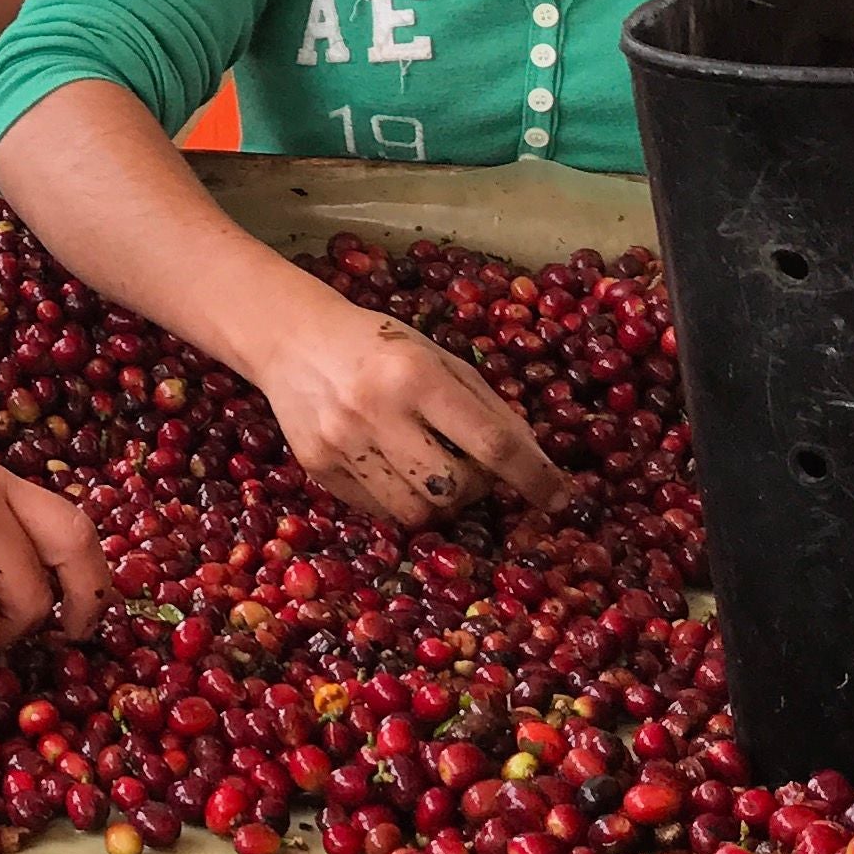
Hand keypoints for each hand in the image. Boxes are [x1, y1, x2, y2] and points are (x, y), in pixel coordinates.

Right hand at [252, 292, 571, 528]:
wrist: (293, 340)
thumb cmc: (379, 346)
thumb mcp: (437, 358)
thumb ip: (484, 405)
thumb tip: (531, 458)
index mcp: (417, 375)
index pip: (492, 442)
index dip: (533, 475)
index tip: (559, 498)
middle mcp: (377, 411)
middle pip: (456, 488)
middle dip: (478, 488)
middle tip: (472, 467)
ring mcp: (343, 444)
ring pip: (417, 512)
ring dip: (440, 502)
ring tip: (433, 472)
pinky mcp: (317, 468)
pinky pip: (379, 511)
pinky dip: (401, 501)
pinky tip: (395, 470)